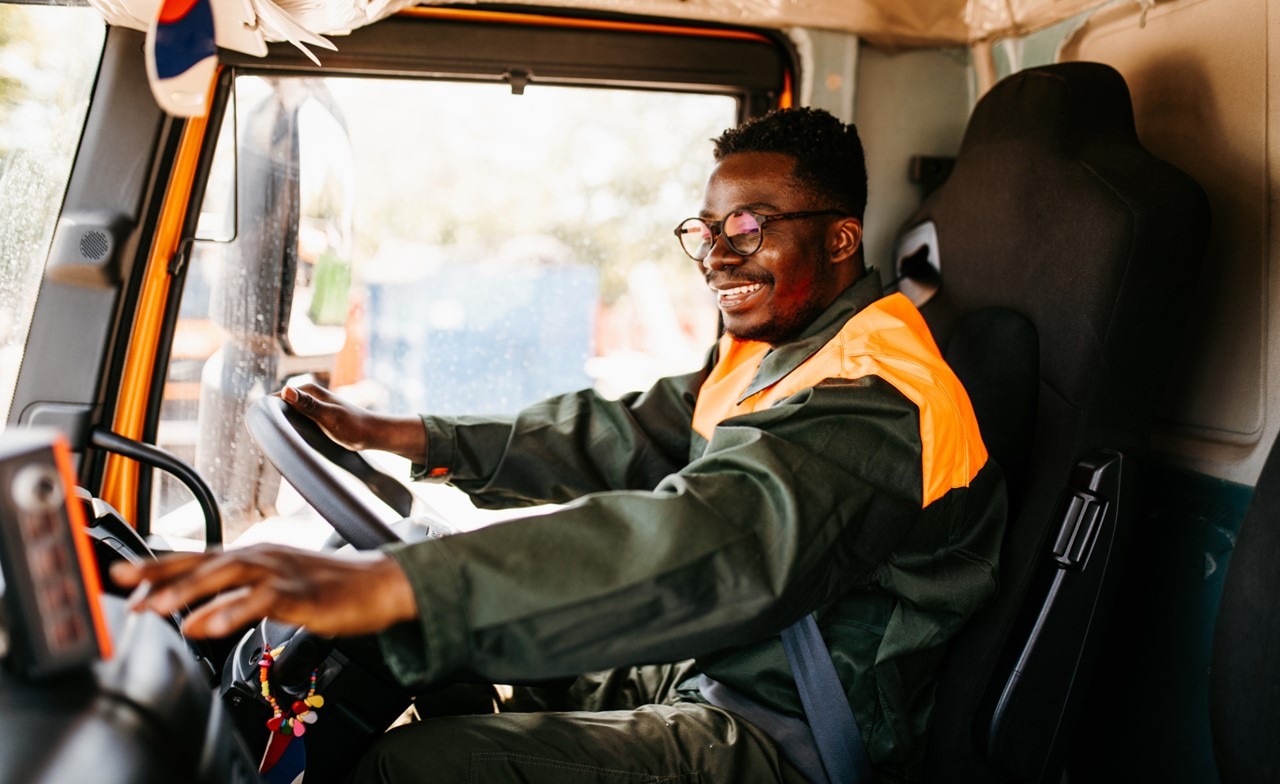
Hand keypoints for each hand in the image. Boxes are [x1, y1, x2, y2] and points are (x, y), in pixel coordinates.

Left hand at [110, 544, 419, 638]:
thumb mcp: (275, 584)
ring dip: (187, 592)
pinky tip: (207, 626)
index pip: (196, 557)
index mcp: (252, 555)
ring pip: (226, 578)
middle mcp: (261, 558)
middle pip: (203, 564)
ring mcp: (280, 572)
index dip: (157, 566)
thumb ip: (235, 594)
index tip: (120, 574)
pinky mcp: (299, 593)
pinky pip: (259, 602)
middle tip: (124, 588)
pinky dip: (230, 613)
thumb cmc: (328, 585)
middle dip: (160, 576)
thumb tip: (194, 613)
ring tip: (154, 609)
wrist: (378, 583)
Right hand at [280, 383, 426, 462]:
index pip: (276, 398)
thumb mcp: (328, 417)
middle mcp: (309, 395)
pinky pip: (297, 421)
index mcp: (308, 390)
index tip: (263, 432)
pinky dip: (292, 429)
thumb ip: (308, 405)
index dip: (266, 413)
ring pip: (288, 414)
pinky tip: (292, 441)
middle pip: (280, 406)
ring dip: (282, 426)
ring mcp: (313, 405)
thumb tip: (286, 390)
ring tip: (279, 443)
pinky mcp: (317, 416)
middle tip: (270, 441)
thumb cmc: (353, 427)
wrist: (374, 434)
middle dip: (273, 420)